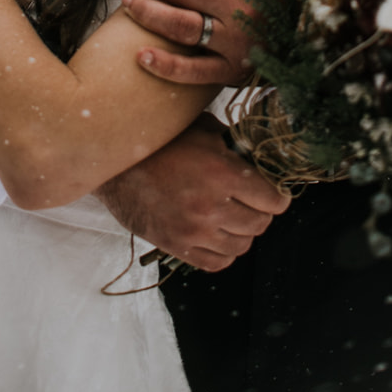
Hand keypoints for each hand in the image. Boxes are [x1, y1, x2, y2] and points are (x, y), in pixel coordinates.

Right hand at [99, 113, 289, 269]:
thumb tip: (258, 153)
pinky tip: (216, 233)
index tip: (274, 191)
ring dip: (242, 232)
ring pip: (242, 246)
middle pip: (260, 224)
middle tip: (252, 200)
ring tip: (232, 216)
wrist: (113, 163)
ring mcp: (194, 231)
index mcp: (222, 173)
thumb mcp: (202, 128)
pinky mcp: (177, 246)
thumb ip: (234, 142)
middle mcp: (211, 206)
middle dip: (261, 211)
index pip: (273, 199)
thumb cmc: (160, 140)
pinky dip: (223, 251)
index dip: (278, 195)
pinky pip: (217, 263)